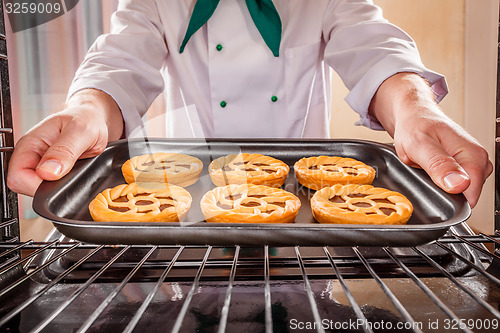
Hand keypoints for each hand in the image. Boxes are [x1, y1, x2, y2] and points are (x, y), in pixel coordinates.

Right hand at [7, 89, 122, 196]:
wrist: (93, 119)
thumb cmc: (86, 120)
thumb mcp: (82, 131)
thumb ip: (65, 151)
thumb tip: (48, 172)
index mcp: (30, 143)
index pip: (17, 176)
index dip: (37, 184)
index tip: (59, 178)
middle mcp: (30, 155)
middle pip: (25, 186)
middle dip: (48, 186)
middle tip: (70, 172)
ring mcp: (39, 165)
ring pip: (38, 189)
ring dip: (57, 185)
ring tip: (73, 169)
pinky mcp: (49, 172)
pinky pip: (49, 187)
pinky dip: (62, 185)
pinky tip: (72, 173)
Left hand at [369, 73, 492, 207]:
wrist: (413, 115)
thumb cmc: (415, 125)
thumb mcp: (420, 145)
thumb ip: (438, 165)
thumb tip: (460, 184)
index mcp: (473, 154)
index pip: (471, 194)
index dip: (448, 197)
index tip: (430, 185)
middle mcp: (478, 160)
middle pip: (466, 195)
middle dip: (443, 191)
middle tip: (424, 171)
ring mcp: (472, 164)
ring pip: (460, 192)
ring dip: (440, 186)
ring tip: (426, 168)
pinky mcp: (464, 167)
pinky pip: (455, 185)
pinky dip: (440, 182)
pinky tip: (431, 170)